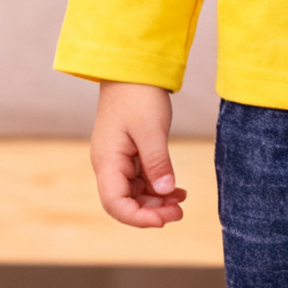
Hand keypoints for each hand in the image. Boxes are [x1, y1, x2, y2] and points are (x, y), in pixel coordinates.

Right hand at [90, 81, 186, 227]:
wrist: (131, 68)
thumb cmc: (138, 94)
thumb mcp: (152, 130)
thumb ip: (158, 163)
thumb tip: (167, 192)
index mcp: (107, 161)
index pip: (115, 204)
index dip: (139, 218)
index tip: (165, 219)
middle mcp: (108, 164)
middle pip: (124, 203)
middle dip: (151, 212)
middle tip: (179, 212)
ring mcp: (118, 160)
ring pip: (134, 193)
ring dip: (156, 201)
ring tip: (180, 201)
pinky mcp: (129, 154)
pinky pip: (140, 180)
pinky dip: (158, 187)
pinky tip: (177, 191)